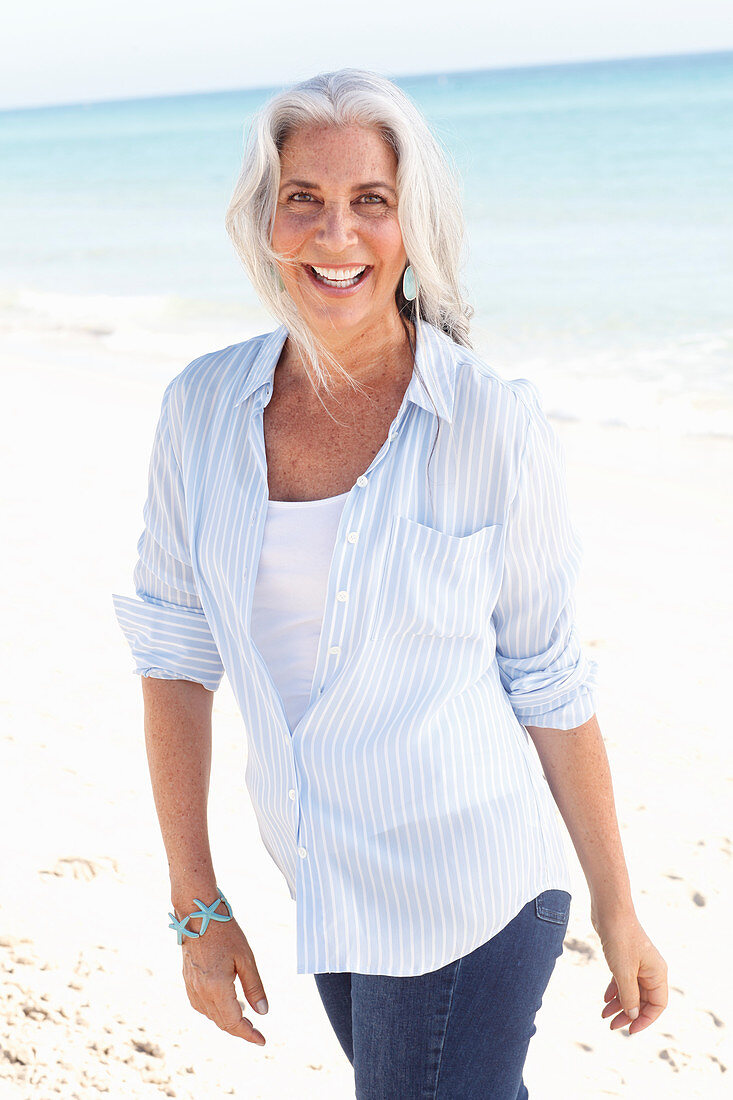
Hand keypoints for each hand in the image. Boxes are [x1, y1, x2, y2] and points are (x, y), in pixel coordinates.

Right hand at [180, 915, 268, 1045]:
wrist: (197, 914)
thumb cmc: (225, 932)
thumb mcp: (246, 959)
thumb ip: (254, 988)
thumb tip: (263, 1012)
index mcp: (217, 987)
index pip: (234, 1022)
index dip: (248, 1034)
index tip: (262, 1040)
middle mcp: (201, 992)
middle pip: (222, 1022)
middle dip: (240, 1030)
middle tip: (256, 1032)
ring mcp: (191, 987)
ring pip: (210, 1016)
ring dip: (227, 1021)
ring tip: (244, 1019)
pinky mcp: (187, 980)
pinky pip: (201, 1006)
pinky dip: (214, 1011)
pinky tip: (224, 1005)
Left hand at [593, 910, 667, 1033]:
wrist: (610, 911)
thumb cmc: (620, 938)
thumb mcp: (623, 972)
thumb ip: (629, 996)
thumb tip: (633, 1015)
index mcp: (658, 973)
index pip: (658, 1005)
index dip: (645, 1019)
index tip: (630, 1029)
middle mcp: (651, 970)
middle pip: (643, 1000)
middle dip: (628, 1014)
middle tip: (612, 1025)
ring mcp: (638, 964)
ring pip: (631, 991)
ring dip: (619, 1004)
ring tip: (604, 1015)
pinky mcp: (625, 958)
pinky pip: (623, 980)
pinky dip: (615, 990)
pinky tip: (605, 999)